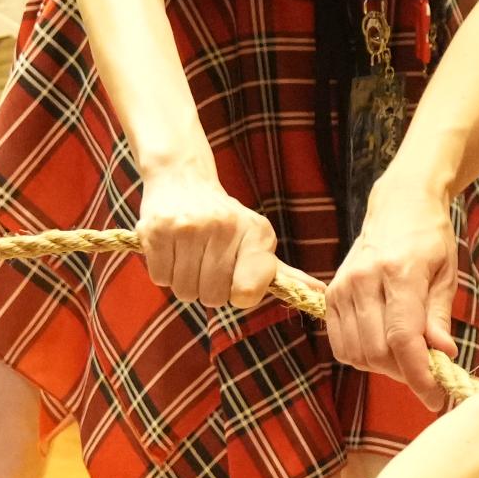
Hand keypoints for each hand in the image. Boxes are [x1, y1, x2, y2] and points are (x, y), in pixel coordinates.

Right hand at [133, 158, 275, 307]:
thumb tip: (321, 294)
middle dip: (209, 289)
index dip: (239, 295)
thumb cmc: (226, 220)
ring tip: (190, 257)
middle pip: (212, 297)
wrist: (183, 179)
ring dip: (185, 282)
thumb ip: (286, 273)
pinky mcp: (156, 230)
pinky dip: (165, 272)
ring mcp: (188, 228)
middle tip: (208, 265)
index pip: (247, 293)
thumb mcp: (258, 239)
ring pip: (184, 291)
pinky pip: (161, 279)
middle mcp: (223, 227)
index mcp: (256, 232)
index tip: (238, 282)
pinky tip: (172, 250)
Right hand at [323, 191, 460, 382]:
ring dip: (384, 368)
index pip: (403, 339)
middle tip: (428, 374)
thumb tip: (443, 355)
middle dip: (405, 374)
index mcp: (399, 272)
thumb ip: (439, 317)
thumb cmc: (429, 239)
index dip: (419, 375)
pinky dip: (363, 357)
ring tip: (407, 358)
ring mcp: (342, 288)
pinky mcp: (330, 296)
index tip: (437, 397)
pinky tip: (384, 347)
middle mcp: (364, 280)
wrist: (398, 206)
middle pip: (378, 352)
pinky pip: (341, 345)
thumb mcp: (447, 274)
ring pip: (357, 354)